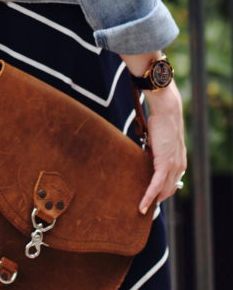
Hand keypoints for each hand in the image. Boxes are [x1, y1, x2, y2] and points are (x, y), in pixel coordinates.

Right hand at [139, 82, 186, 213]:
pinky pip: (155, 185)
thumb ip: (156, 151)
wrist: (167, 111)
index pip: (172, 183)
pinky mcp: (164, 165)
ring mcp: (173, 167)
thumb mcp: (159, 140)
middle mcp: (179, 167)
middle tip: (144, 206)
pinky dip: (148, 196)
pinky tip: (142, 205)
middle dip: (157, 199)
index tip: (153, 197)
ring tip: (140, 208)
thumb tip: (146, 155)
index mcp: (179, 162)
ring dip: (152, 201)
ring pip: (162, 191)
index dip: (163, 192)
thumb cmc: (161, 121)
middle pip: (168, 190)